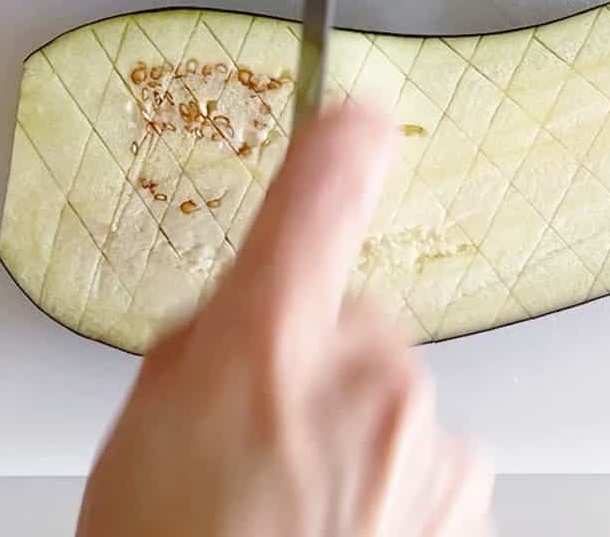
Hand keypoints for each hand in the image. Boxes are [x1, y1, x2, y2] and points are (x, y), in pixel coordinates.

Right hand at [78, 104, 494, 536]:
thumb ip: (207, 339)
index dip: (340, 140)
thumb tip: (247, 310)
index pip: (323, 191)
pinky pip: (420, 438)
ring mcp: (427, 432)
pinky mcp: (465, 483)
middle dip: (312, 346)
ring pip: (387, 380)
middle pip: (352, 307)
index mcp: (272, 341)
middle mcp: (368, 372)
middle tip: (259, 426)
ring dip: (350, 415)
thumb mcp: (144, 427)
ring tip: (291, 499)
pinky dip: (387, 465)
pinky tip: (337, 521)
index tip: (355, 113)